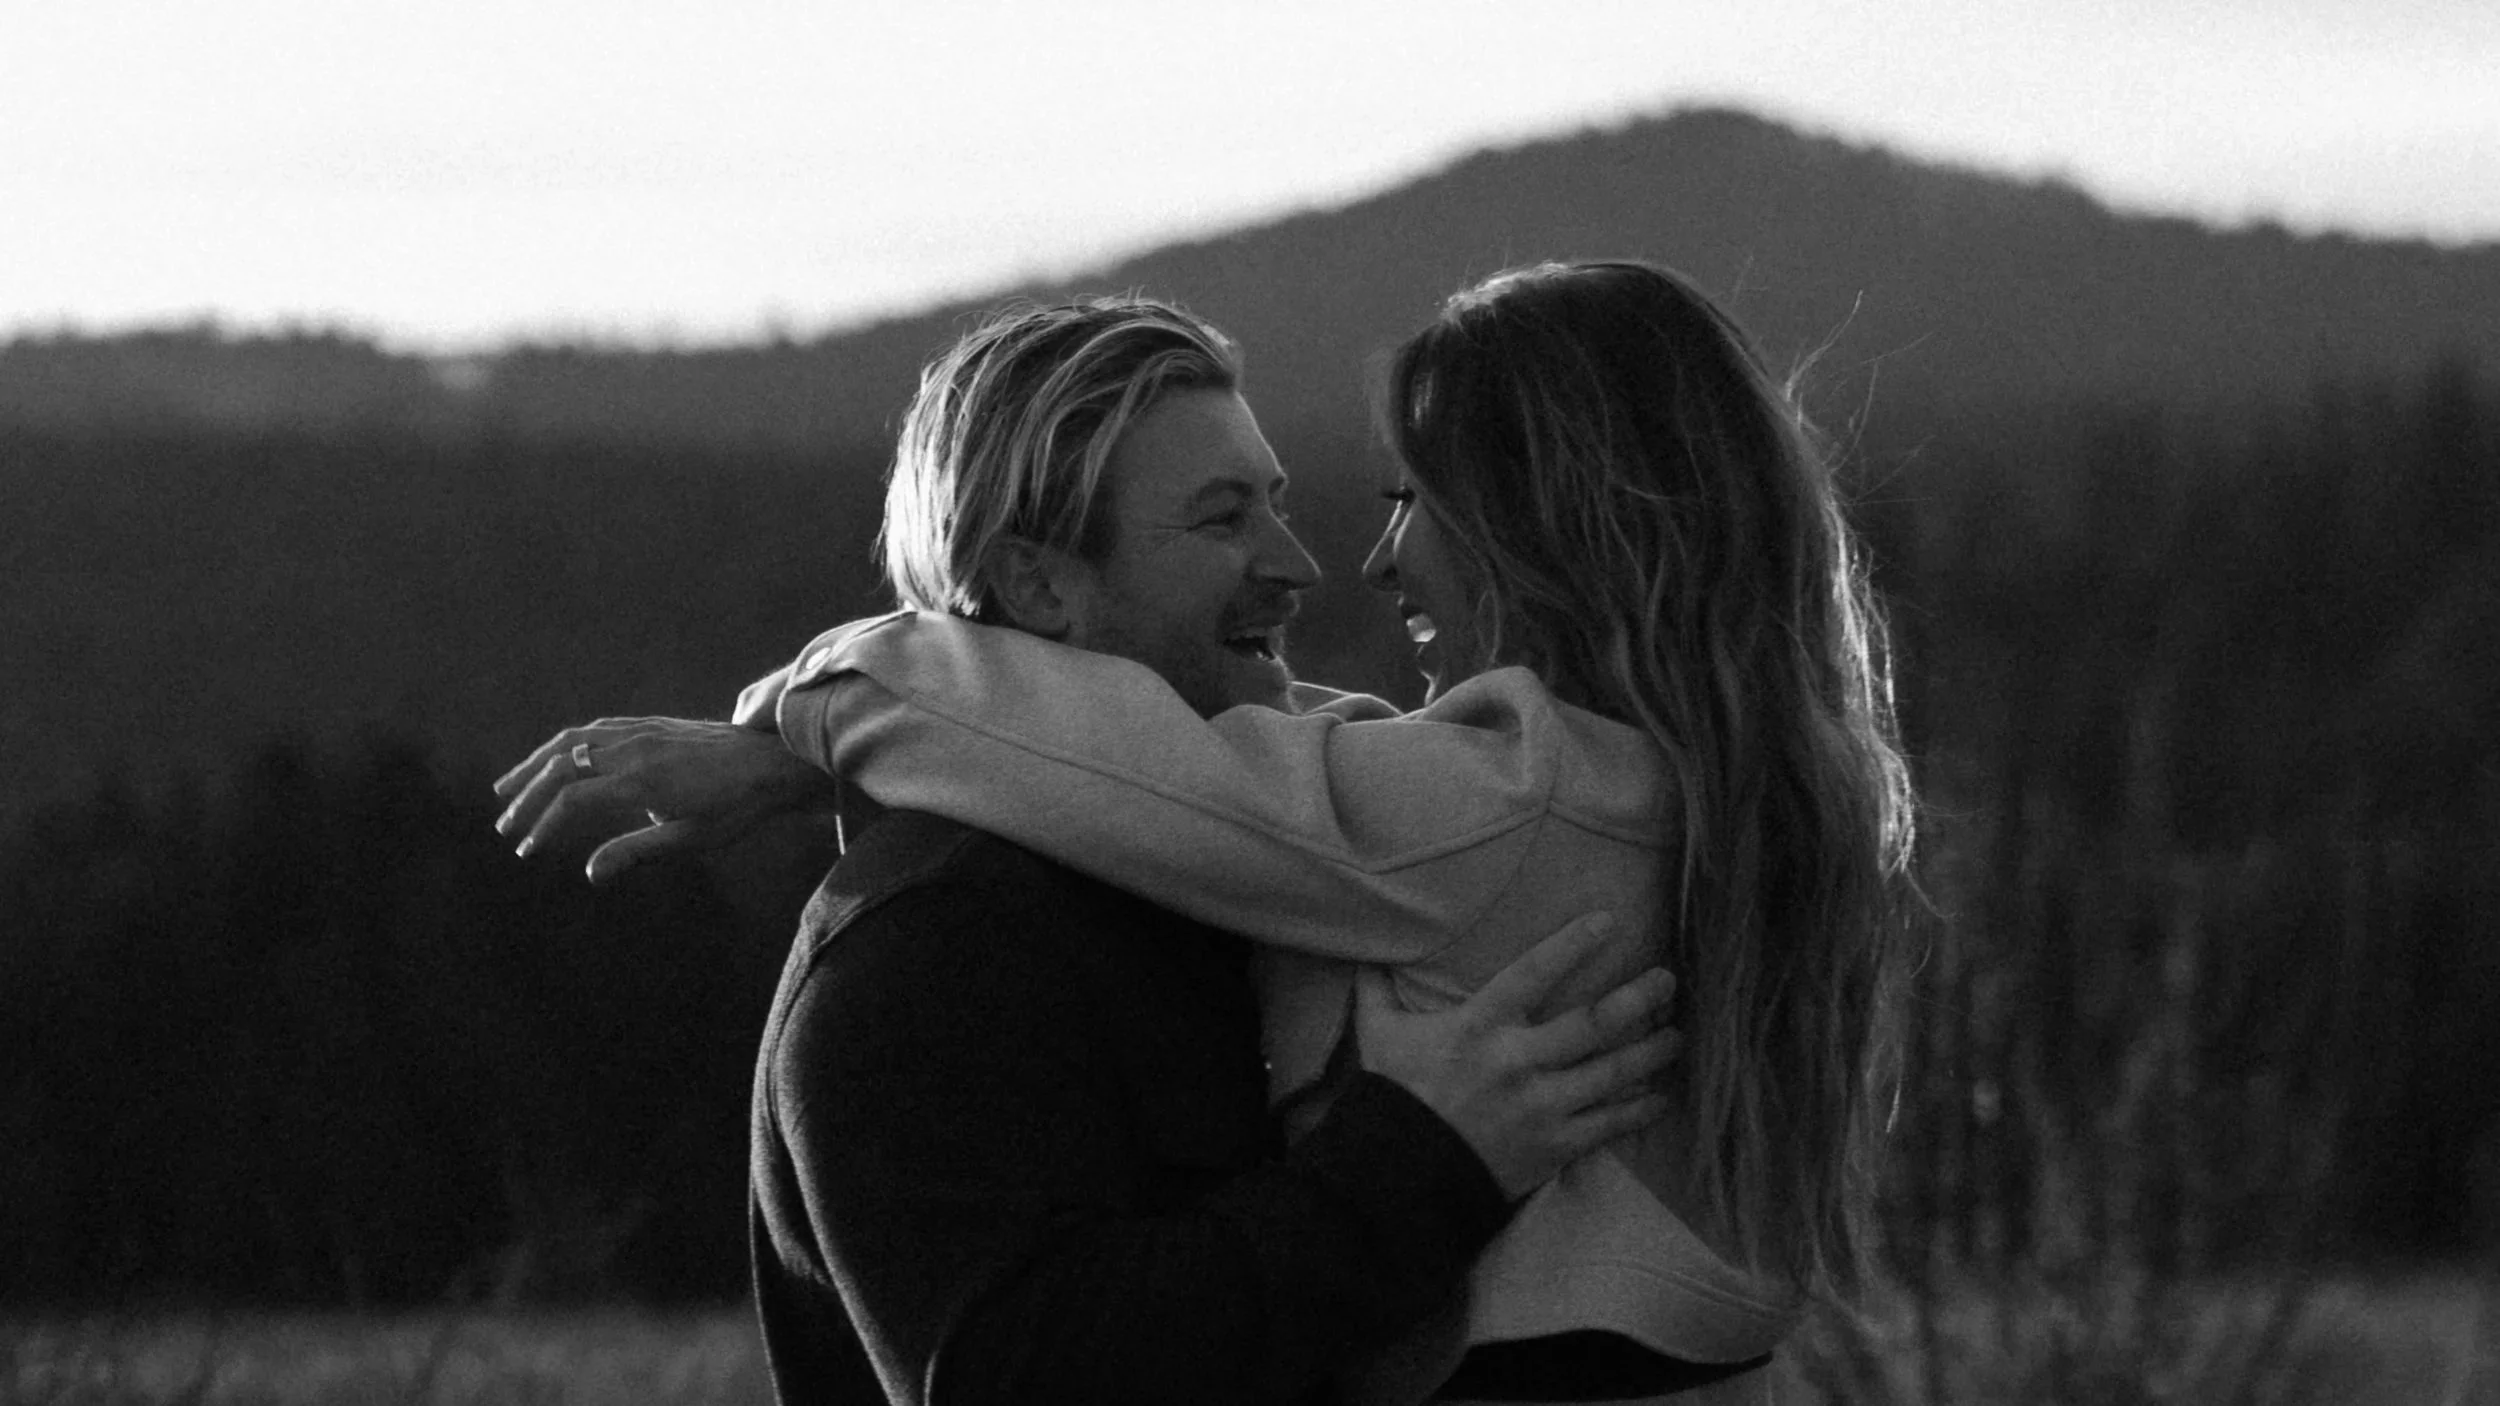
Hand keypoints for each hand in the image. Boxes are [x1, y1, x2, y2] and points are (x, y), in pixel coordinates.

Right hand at [493, 716, 838, 882]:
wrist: (776, 762)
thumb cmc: (738, 808)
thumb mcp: (691, 838)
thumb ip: (637, 852)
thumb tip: (591, 873)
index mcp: (642, 780)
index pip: (573, 800)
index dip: (543, 825)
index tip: (525, 850)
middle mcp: (634, 748)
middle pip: (561, 765)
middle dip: (526, 795)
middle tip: (503, 825)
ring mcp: (641, 731)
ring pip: (572, 740)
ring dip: (535, 764)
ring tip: (508, 787)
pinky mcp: (650, 724)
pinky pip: (595, 730)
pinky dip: (565, 746)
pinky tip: (554, 762)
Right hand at [1357, 912, 1678, 1199]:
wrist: (1401, 1178)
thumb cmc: (1394, 1097)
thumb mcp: (1380, 1036)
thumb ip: (1378, 990)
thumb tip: (1368, 950)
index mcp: (1479, 1026)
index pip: (1534, 973)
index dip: (1573, 944)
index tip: (1609, 920)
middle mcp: (1518, 1062)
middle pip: (1594, 1023)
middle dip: (1639, 999)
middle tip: (1668, 981)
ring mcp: (1542, 1106)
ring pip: (1613, 1072)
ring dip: (1652, 1052)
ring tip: (1678, 1035)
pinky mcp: (1554, 1145)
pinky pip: (1610, 1124)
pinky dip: (1640, 1109)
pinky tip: (1662, 1096)